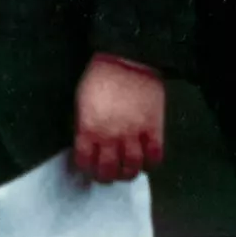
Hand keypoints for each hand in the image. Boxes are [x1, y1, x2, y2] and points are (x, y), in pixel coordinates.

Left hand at [74, 54, 164, 182]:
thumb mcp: (81, 100)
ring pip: (133, 169)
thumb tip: (86, 144)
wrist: (126, 60)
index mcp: (88, 127)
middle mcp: (110, 136)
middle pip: (109, 171)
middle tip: (107, 173)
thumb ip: (83, 125)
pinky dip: (150, 163)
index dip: (86, 167)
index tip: (88, 166)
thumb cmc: (99, 77)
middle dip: (106, 176)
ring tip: (126, 169)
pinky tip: (145, 159)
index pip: (85, 160)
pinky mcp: (154, 132)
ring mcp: (134, 136)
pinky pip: (154, 159)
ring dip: (128, 172)